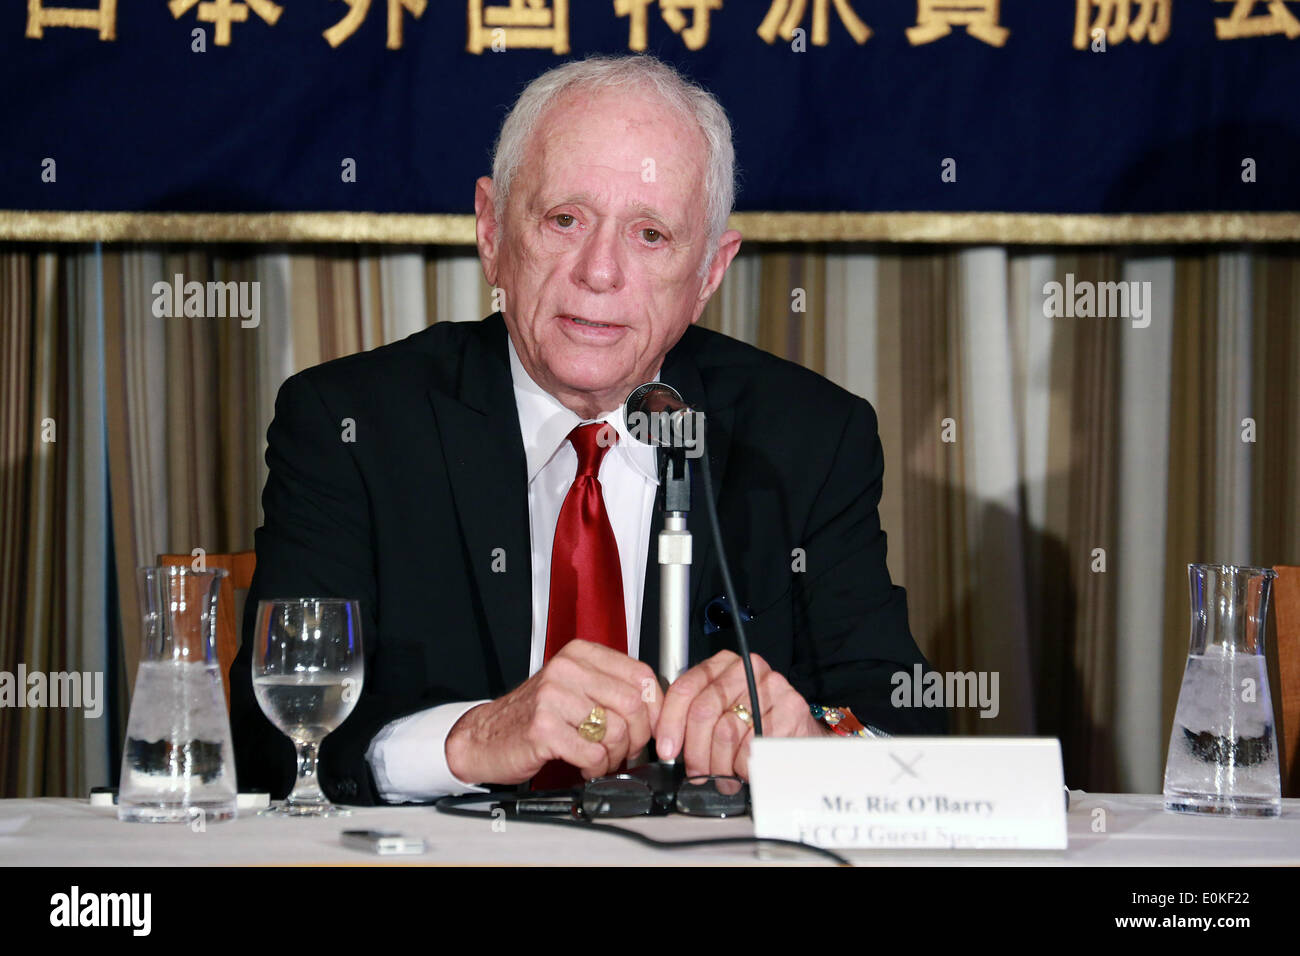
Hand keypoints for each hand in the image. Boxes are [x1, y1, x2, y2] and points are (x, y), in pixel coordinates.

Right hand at [445, 640, 661, 784]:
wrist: (484, 737)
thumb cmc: (533, 715)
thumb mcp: (574, 688)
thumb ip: (611, 689)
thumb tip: (656, 708)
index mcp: (580, 654)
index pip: (640, 675)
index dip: (654, 707)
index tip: (652, 726)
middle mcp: (567, 670)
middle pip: (632, 704)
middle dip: (637, 737)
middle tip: (625, 750)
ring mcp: (553, 697)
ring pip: (616, 731)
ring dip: (615, 756)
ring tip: (601, 758)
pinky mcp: (543, 728)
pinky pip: (593, 753)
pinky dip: (595, 767)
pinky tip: (584, 765)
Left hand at [655, 650, 829, 779]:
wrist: (799, 732)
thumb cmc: (755, 724)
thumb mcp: (721, 712)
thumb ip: (693, 717)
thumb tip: (666, 742)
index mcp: (723, 664)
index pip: (686, 688)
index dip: (670, 722)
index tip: (666, 749)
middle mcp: (747, 668)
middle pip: (704, 711)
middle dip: (694, 751)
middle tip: (696, 773)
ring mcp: (772, 686)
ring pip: (726, 733)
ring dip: (719, 766)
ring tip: (724, 777)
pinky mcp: (791, 709)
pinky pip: (752, 747)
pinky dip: (744, 768)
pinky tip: (746, 771)